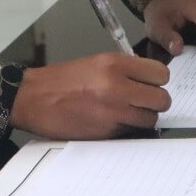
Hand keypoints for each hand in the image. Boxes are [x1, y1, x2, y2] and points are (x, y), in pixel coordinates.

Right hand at [11, 54, 170, 138]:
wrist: (34, 99)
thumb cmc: (63, 80)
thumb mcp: (96, 62)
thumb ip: (125, 70)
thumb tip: (150, 80)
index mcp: (115, 64)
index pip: (161, 74)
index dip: (157, 81)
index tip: (149, 84)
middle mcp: (117, 87)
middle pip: (161, 100)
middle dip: (154, 102)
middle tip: (141, 102)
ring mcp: (112, 112)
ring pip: (150, 119)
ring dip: (142, 118)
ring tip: (126, 113)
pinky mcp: (106, 132)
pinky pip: (131, 132)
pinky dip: (126, 129)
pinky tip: (111, 122)